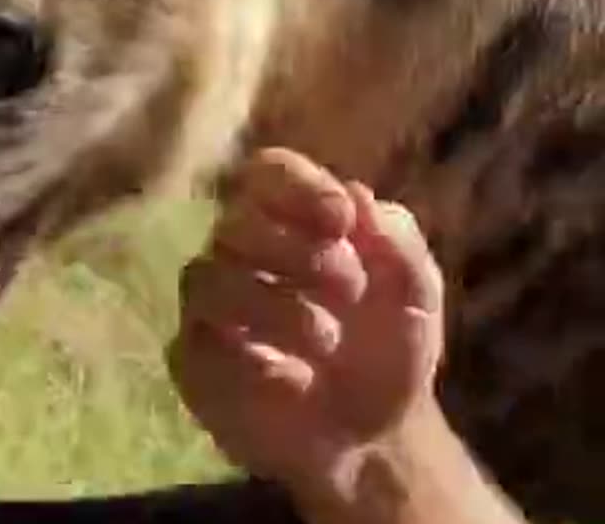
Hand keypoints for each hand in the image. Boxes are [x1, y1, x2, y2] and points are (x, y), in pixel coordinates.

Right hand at [167, 148, 444, 504]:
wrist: (372, 436)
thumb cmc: (387, 352)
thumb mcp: (417, 296)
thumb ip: (398, 242)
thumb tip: (356, 195)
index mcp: (291, 224)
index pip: (266, 173)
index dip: (297, 186)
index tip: (340, 221)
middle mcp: (240, 255)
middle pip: (234, 221)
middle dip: (296, 250)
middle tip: (351, 289)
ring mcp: (210, 308)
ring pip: (207, 276)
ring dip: (274, 303)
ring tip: (327, 339)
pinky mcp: (192, 360)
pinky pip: (194, 341)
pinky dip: (244, 357)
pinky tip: (288, 376)